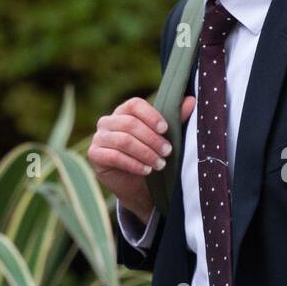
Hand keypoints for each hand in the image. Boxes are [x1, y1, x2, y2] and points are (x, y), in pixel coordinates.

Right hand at [88, 95, 194, 222]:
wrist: (136, 185)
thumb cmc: (150, 155)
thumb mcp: (163, 137)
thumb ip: (175, 119)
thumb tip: (192, 100)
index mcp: (123, 112)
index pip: (134, 105)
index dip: (150, 115)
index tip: (165, 129)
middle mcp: (108, 122)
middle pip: (130, 124)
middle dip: (152, 139)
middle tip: (168, 152)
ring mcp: (99, 138)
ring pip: (124, 141)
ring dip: (145, 153)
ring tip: (160, 164)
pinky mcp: (95, 155)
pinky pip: (114, 156)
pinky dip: (133, 164)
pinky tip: (146, 170)